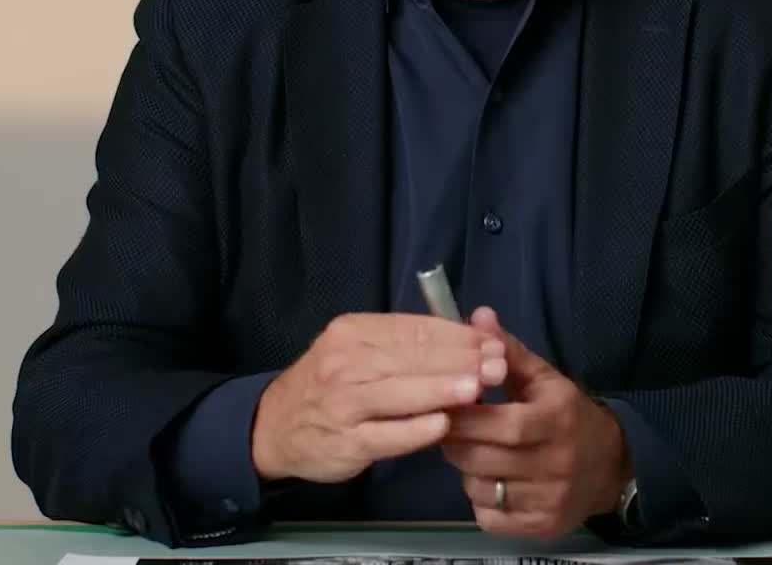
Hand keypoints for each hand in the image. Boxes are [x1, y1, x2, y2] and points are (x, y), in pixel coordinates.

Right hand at [252, 312, 508, 483]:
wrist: (274, 427)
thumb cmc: (330, 385)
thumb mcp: (357, 351)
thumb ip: (406, 346)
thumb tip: (470, 339)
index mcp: (354, 331)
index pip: (414, 329)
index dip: (457, 336)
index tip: (492, 342)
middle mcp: (345, 361)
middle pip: (411, 358)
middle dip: (459, 360)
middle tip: (497, 365)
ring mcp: (343, 403)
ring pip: (399, 392)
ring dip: (441, 390)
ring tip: (477, 389)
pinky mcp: (345, 441)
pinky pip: (386, 434)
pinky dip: (414, 430)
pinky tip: (442, 426)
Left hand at [441, 307, 632, 539]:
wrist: (611, 465)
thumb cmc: (567, 415)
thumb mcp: (543, 379)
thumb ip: (507, 350)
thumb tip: (478, 315)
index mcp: (556, 420)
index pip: (501, 424)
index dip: (465, 417)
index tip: (445, 404)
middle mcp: (556, 463)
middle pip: (482, 458)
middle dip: (455, 441)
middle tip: (450, 428)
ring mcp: (550, 500)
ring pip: (480, 488)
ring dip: (467, 470)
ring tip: (475, 453)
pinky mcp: (542, 527)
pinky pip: (489, 518)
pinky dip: (481, 501)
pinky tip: (492, 481)